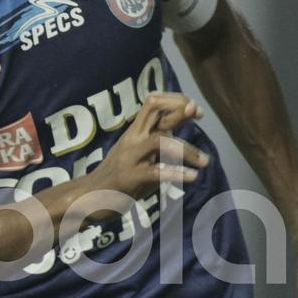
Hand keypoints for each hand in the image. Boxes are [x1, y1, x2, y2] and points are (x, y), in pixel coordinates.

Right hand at [88, 91, 209, 202]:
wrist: (91, 196)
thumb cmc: (120, 176)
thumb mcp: (142, 155)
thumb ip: (161, 144)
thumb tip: (185, 137)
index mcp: (135, 131)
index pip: (154, 102)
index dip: (176, 101)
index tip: (195, 109)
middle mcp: (132, 139)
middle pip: (154, 110)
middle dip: (179, 109)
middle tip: (200, 114)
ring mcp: (130, 157)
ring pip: (159, 141)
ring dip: (186, 149)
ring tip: (205, 161)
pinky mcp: (130, 177)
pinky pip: (155, 172)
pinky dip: (177, 173)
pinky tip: (193, 177)